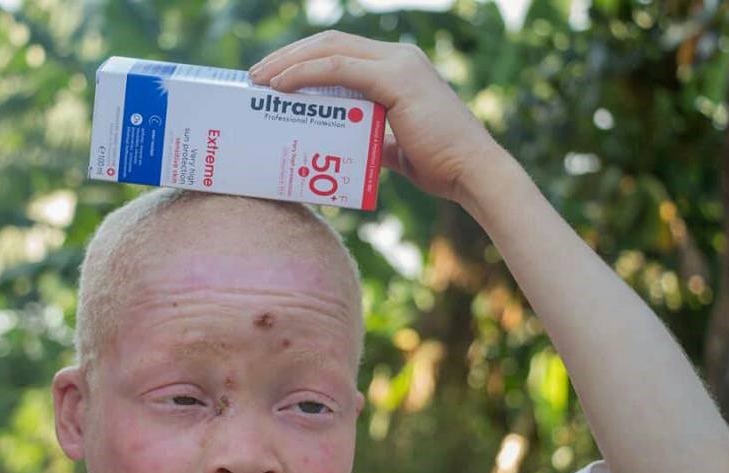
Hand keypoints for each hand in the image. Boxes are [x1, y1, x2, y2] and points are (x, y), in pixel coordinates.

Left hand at [248, 30, 498, 204]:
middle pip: (330, 43)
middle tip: (256, 76)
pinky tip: (281, 86)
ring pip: (330, 50)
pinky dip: (306, 74)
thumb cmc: (440, 165)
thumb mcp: (397, 146)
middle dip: (288, 55)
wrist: (472, 174)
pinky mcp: (396, 80)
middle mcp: (398, 57)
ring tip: (259, 80)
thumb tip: (349, 146)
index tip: (274, 77)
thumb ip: (374, 137)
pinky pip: (339, 69)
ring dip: (289, 61)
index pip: (342, 52)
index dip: (304, 59)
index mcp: (399, 68)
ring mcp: (399, 64)